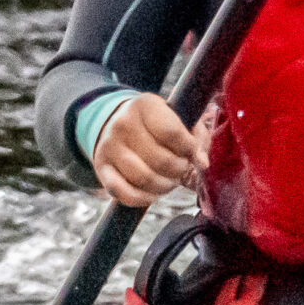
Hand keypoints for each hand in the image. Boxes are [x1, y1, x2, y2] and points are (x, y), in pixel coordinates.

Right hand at [92, 94, 207, 208]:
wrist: (115, 122)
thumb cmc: (157, 123)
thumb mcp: (178, 118)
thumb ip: (197, 138)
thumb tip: (202, 164)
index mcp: (145, 105)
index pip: (173, 133)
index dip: (189, 149)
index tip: (192, 153)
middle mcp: (123, 123)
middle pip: (161, 160)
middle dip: (179, 170)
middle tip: (182, 168)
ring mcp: (109, 146)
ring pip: (144, 178)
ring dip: (165, 186)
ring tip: (170, 181)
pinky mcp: (101, 167)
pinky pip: (123, 192)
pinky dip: (143, 199)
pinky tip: (153, 194)